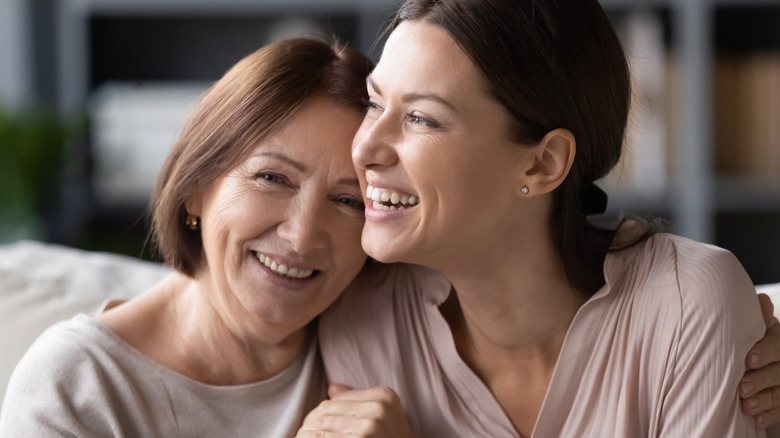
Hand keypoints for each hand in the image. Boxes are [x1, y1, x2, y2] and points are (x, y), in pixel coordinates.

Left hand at [296, 383, 413, 437]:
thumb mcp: (384, 419)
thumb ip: (359, 402)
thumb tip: (332, 387)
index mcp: (384, 396)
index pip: (336, 399)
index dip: (320, 413)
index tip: (313, 425)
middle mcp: (378, 409)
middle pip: (326, 410)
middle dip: (311, 424)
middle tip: (304, 434)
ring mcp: (368, 427)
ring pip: (320, 425)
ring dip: (306, 435)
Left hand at [740, 293, 779, 429]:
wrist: (757, 355)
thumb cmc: (752, 338)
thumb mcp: (755, 326)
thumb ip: (758, 317)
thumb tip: (761, 300)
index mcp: (778, 340)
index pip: (776, 346)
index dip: (764, 353)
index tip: (748, 359)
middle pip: (778, 373)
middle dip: (760, 381)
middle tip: (741, 388)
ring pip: (778, 394)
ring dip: (762, 402)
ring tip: (745, 406)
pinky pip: (779, 411)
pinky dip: (767, 416)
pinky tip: (755, 421)